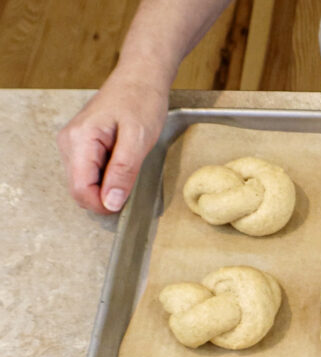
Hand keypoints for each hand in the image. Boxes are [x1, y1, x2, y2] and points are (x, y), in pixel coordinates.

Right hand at [57, 71, 168, 213]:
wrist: (140, 78)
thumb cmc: (141, 101)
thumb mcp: (139, 138)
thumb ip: (123, 171)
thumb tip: (110, 201)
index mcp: (80, 140)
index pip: (80, 189)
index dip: (102, 204)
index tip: (124, 203)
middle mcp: (69, 142)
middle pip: (79, 189)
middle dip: (105, 196)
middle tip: (132, 180)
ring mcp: (73, 143)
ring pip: (84, 182)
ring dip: (107, 185)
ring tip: (128, 164)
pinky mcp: (81, 144)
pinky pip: (89, 172)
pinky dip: (107, 175)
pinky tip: (122, 161)